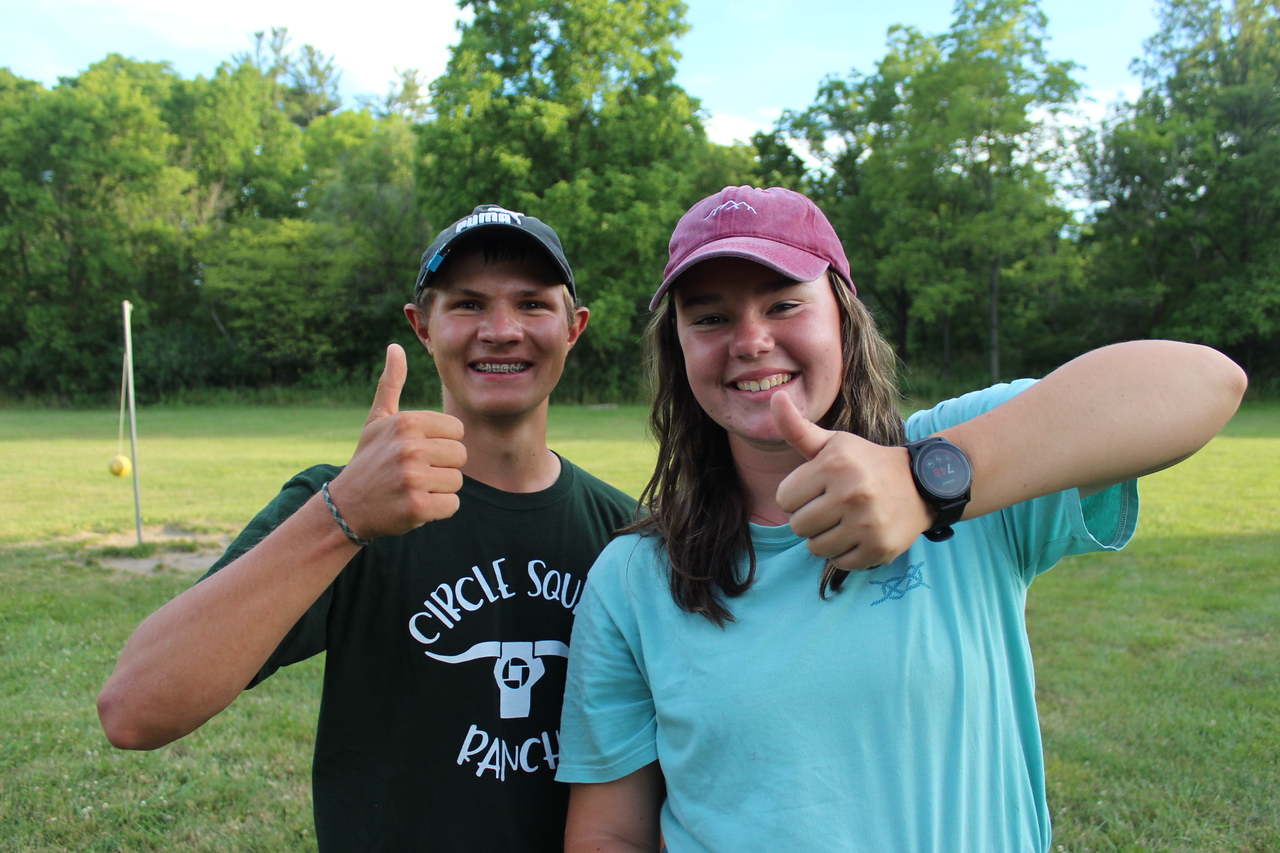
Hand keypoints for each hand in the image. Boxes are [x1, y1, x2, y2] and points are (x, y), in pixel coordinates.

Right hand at [326, 344, 466, 539]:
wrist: (346, 506)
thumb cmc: (369, 459)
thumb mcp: (377, 420)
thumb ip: (391, 384)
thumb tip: (395, 347)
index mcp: (407, 423)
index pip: (457, 430)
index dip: (441, 443)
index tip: (418, 451)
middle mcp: (410, 448)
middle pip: (461, 456)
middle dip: (442, 466)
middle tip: (415, 472)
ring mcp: (413, 479)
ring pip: (457, 481)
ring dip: (439, 489)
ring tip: (412, 488)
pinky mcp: (417, 507)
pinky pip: (452, 505)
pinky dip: (438, 510)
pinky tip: (414, 504)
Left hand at [772, 392, 930, 569]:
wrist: (921, 484)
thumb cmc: (865, 463)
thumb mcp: (833, 443)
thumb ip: (797, 428)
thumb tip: (774, 397)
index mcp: (834, 465)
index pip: (784, 499)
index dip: (797, 495)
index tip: (817, 488)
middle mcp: (851, 494)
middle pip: (797, 526)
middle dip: (810, 517)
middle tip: (833, 506)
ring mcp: (868, 524)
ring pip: (815, 548)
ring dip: (825, 537)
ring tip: (845, 520)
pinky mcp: (880, 548)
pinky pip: (840, 563)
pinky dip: (845, 553)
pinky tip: (860, 534)